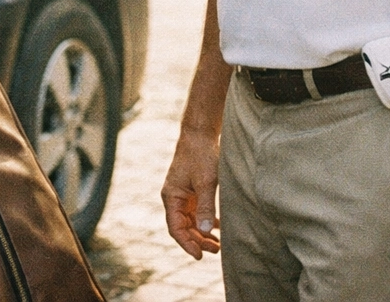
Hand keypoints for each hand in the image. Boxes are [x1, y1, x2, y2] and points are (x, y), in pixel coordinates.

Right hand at [162, 127, 221, 258]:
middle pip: (182, 227)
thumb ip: (206, 207)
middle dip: (197, 241)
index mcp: (172, 197)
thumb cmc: (201, 156)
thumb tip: (205, 231)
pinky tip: (217, 228)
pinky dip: (205, 222)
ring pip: (189, 222)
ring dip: (201, 233)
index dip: (187, 244)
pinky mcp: (191, 191)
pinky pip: (195, 212)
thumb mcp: (206, 182)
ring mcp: (182, 195)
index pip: (175, 228)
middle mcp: (174, 198)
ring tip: (217, 244)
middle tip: (216, 250)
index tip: (200, 256)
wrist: (199, 135)